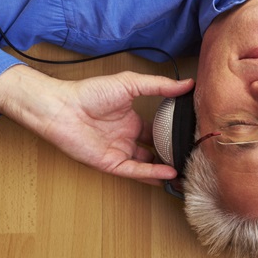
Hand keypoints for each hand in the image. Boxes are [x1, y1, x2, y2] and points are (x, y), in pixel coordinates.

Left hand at [0, 66, 193, 184]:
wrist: (63, 107)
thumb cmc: (90, 92)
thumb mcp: (131, 83)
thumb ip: (160, 86)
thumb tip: (187, 83)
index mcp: (132, 119)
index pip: (158, 129)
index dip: (174, 131)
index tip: (193, 132)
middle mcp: (127, 137)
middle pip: (155, 149)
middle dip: (172, 153)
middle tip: (194, 155)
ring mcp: (120, 151)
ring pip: (148, 164)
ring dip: (165, 168)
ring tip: (186, 170)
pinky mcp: (111, 163)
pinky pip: (136, 171)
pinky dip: (152, 174)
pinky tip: (168, 173)